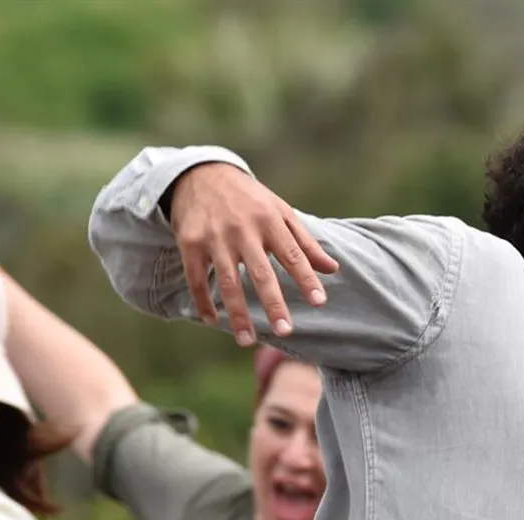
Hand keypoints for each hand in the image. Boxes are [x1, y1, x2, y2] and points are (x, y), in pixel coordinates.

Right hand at [168, 162, 337, 346]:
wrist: (201, 174)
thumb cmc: (249, 199)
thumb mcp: (280, 211)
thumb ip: (305, 242)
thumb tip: (333, 269)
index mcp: (269, 220)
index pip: (292, 254)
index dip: (306, 278)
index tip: (318, 302)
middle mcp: (243, 230)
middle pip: (261, 272)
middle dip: (274, 303)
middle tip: (286, 331)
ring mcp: (215, 237)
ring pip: (227, 282)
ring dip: (238, 314)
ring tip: (247, 340)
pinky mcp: (190, 243)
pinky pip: (197, 278)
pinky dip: (204, 302)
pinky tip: (213, 321)